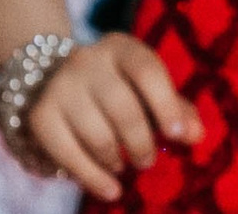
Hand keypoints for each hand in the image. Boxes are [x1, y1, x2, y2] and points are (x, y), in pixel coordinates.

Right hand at [23, 33, 201, 200]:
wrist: (56, 78)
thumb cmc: (118, 88)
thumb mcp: (148, 89)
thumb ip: (177, 110)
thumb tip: (195, 134)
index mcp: (120, 48)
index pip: (146, 70)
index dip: (165, 104)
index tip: (177, 135)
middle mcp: (86, 60)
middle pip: (123, 108)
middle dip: (141, 143)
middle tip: (147, 159)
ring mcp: (60, 86)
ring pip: (98, 135)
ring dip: (117, 160)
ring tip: (122, 165)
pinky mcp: (42, 115)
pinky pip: (68, 154)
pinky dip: (92, 177)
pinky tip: (110, 190)